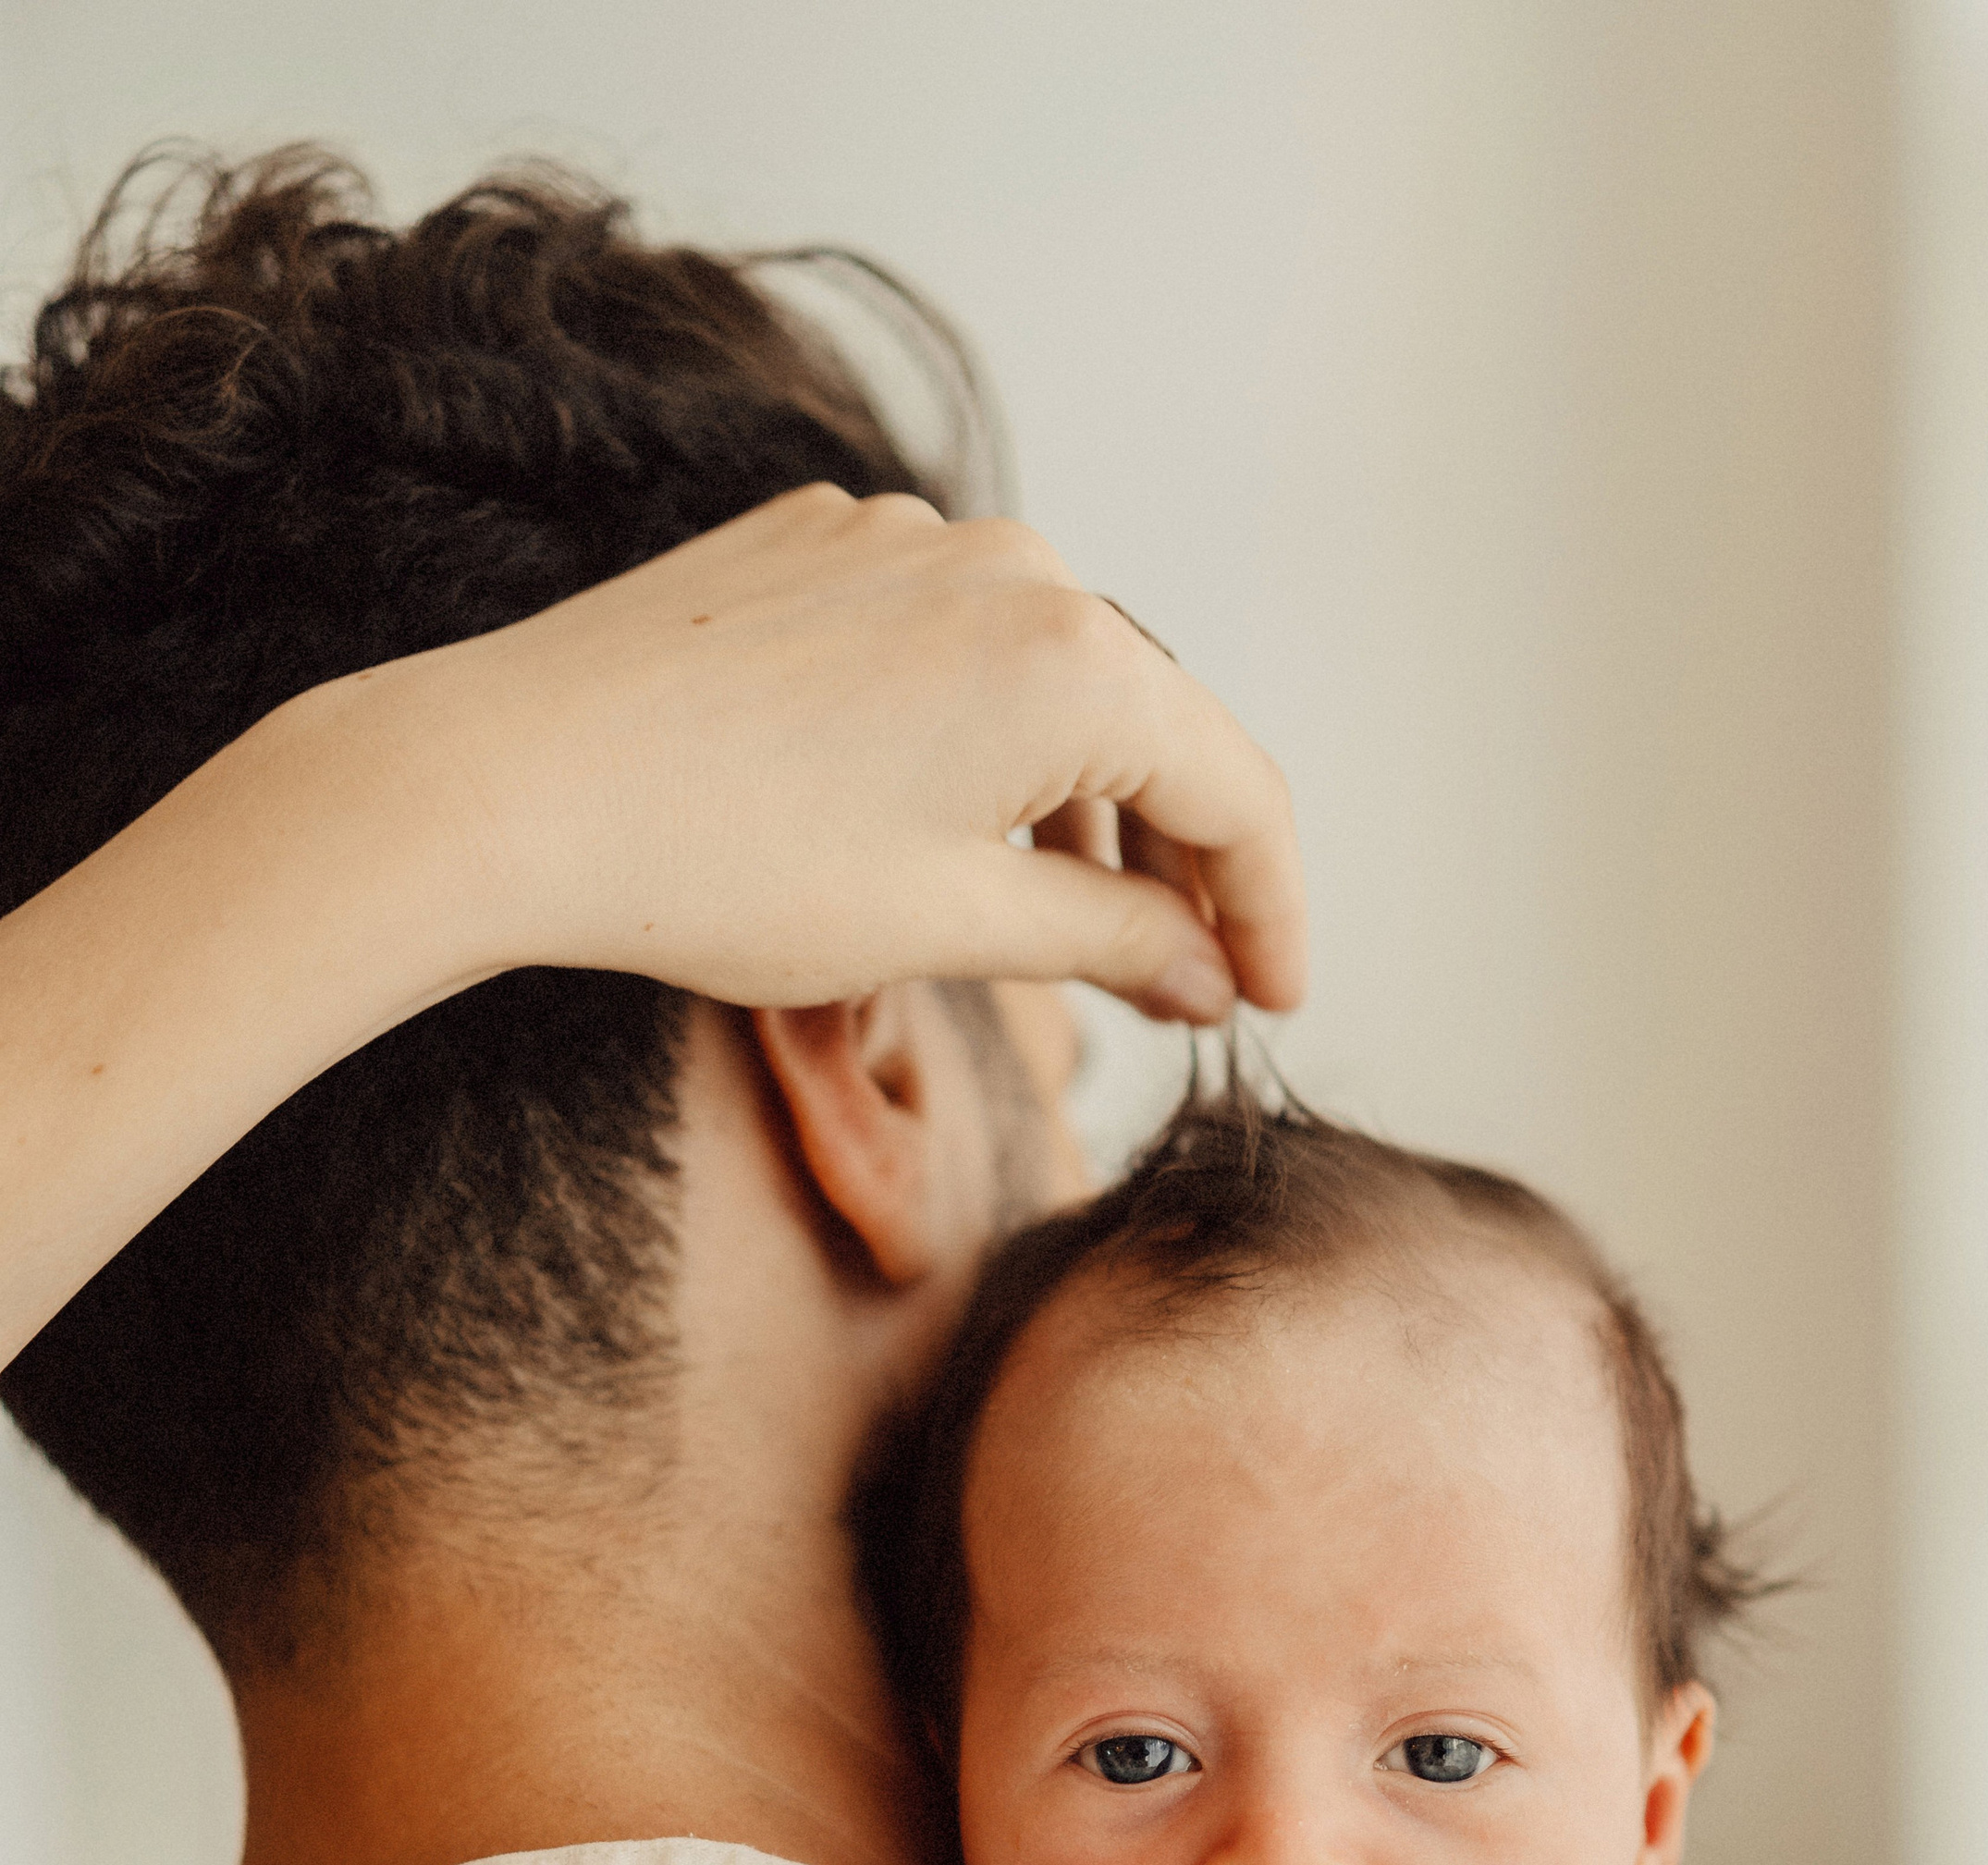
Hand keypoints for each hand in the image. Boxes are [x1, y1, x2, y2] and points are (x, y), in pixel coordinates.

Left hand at [397, 487, 1305, 1022]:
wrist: (511, 783)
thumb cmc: (726, 868)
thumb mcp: (953, 927)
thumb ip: (1114, 939)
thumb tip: (1210, 971)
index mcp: (1071, 654)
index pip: (1238, 791)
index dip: (1274, 911)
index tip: (1273, 1001)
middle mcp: (1010, 562)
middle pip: (1156, 721)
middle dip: (1184, 860)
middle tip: (1189, 984)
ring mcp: (908, 537)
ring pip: (1053, 679)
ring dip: (1085, 803)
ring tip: (1075, 924)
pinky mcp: (822, 543)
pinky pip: (954, 644)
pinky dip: (987, 743)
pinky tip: (953, 830)